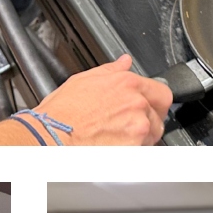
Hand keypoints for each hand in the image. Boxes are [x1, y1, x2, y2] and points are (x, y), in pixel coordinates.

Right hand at [28, 55, 173, 144]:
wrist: (51, 138)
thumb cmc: (61, 114)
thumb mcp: (84, 80)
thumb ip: (111, 70)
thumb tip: (124, 62)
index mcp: (127, 84)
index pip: (161, 92)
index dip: (154, 101)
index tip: (147, 106)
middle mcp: (137, 104)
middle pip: (159, 115)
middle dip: (149, 119)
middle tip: (129, 124)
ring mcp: (138, 128)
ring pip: (153, 134)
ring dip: (141, 136)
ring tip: (117, 136)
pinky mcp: (135, 148)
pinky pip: (143, 150)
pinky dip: (134, 150)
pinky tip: (115, 147)